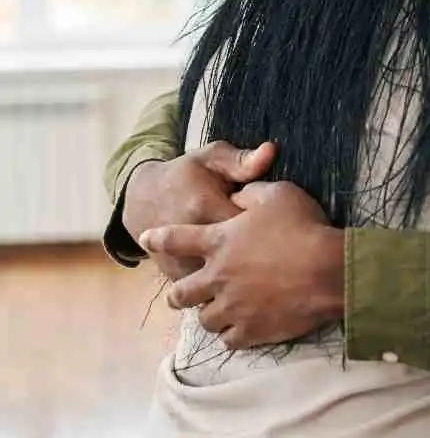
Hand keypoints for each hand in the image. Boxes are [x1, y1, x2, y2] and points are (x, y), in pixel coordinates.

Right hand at [122, 140, 276, 279]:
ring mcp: (181, 259)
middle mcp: (192, 238)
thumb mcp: (212, 158)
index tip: (277, 221)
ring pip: (223, 277)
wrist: (144, 198)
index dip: (271, 223)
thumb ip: (242, 160)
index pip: (250, 223)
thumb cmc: (187, 174)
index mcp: (205, 206)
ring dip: (242, 273)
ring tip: (257, 261)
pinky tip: (238, 274)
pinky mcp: (176, 274)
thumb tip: (271, 151)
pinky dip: (223, 284)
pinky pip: (206, 286)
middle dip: (260, 253)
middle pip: (239, 256)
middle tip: (271, 245)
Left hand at [139, 181, 345, 349]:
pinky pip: (228, 340)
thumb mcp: (277, 194)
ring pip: (204, 320)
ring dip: (208, 313)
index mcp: (219, 241)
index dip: (159, 238)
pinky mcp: (251, 331)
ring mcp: (232, 307)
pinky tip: (238, 327)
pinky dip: (230, 333)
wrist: (329, 270)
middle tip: (182, 294)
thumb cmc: (303, 226)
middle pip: (181, 294)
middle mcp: (217, 277)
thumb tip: (239, 195)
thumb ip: (251, 192)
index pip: (176, 239)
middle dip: (178, 294)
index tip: (147, 239)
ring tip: (216, 311)